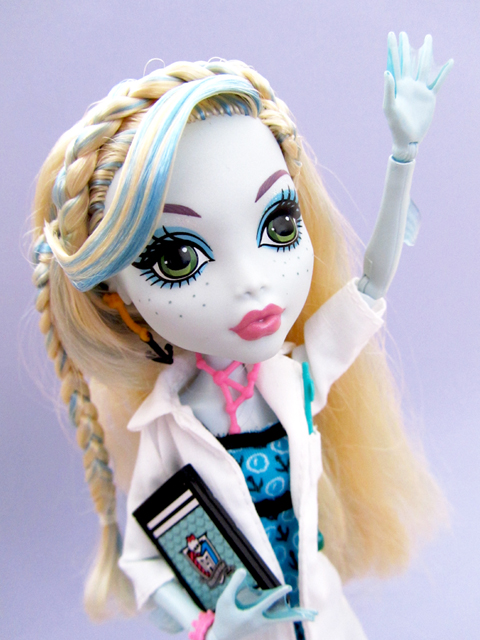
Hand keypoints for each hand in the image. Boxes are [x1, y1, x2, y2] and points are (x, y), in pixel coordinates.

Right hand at [207, 569, 315, 639]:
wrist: (222, 637)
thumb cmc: (223, 618)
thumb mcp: (224, 600)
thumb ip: (234, 585)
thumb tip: (243, 570)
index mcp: (251, 617)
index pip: (268, 603)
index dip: (278, 594)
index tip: (288, 587)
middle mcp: (260, 622)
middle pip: (283, 619)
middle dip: (297, 616)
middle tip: (313, 614)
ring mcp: (262, 625)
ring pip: (283, 620)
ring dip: (296, 617)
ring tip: (311, 614)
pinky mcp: (262, 625)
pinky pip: (279, 620)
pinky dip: (288, 616)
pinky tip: (296, 613)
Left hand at [383, 32, 452, 161]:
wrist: (407, 139)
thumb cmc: (395, 126)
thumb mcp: (389, 108)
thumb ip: (388, 90)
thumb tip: (387, 72)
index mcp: (398, 86)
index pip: (395, 63)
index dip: (393, 49)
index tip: (391, 35)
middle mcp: (409, 85)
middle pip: (409, 61)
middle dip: (406, 48)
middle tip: (405, 34)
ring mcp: (420, 90)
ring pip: (424, 67)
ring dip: (426, 53)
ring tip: (428, 39)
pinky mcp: (430, 97)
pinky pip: (438, 82)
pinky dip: (444, 72)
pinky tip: (449, 62)